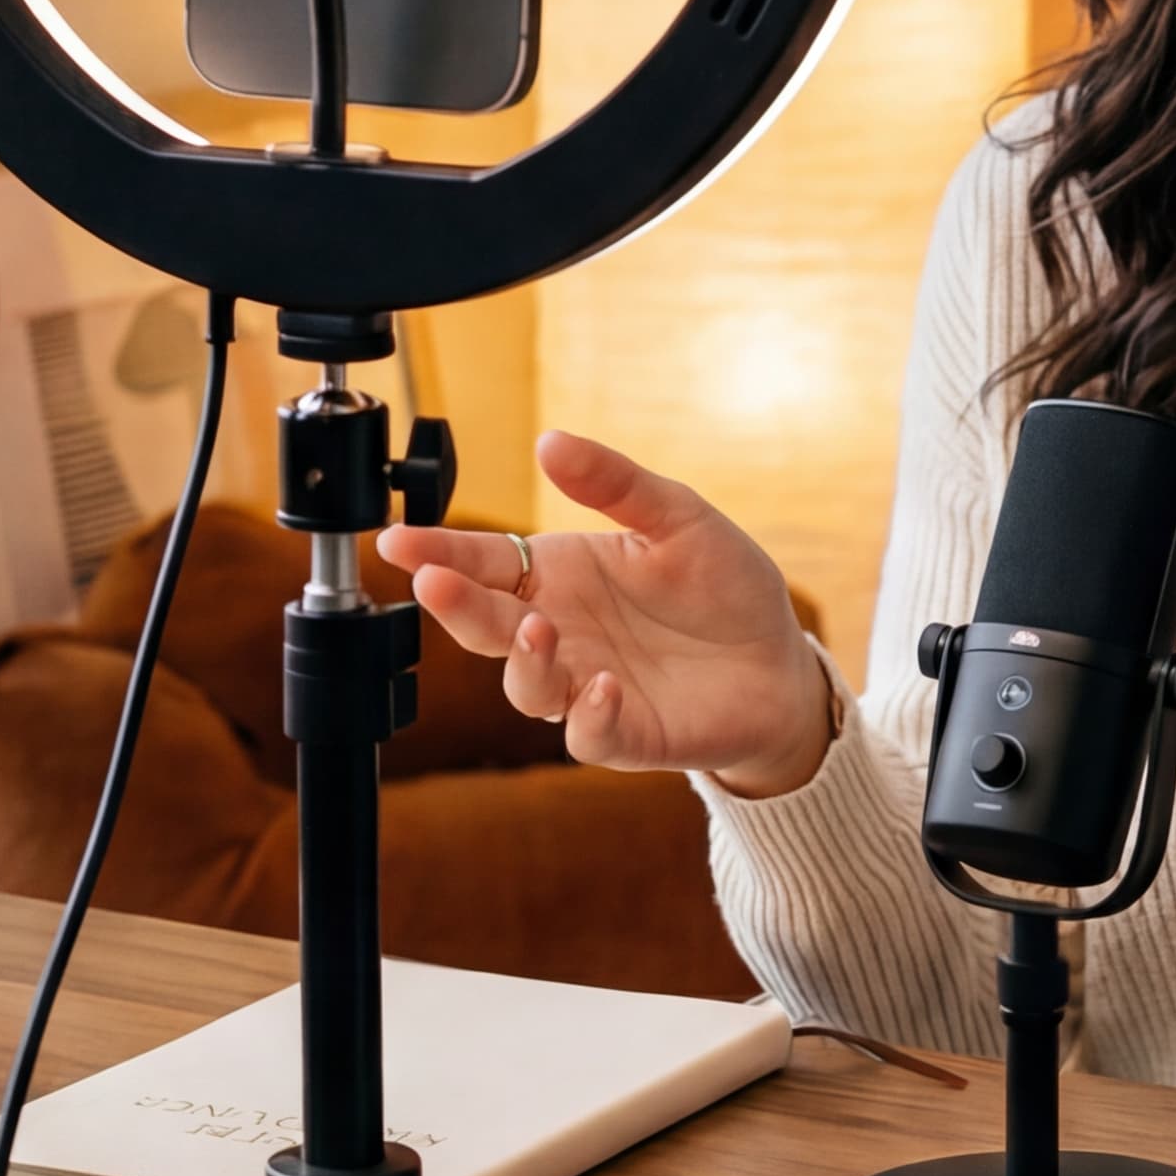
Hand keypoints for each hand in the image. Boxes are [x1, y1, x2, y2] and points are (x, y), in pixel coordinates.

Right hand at [379, 427, 832, 796]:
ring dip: (523, 660)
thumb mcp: (678, 518)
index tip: (396, 540)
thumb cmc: (723, 588)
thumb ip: (616, 484)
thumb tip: (549, 441)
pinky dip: (588, 715)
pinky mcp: (627, 734)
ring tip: (539, 628)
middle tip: (433, 582)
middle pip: (487, 624)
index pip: (483, 562)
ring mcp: (586, 686)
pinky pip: (588, 735)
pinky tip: (602, 687)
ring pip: (526, 686)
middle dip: (454, 605)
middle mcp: (561, 633)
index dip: (438, 552)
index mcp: (560, 575)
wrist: (779, 663)